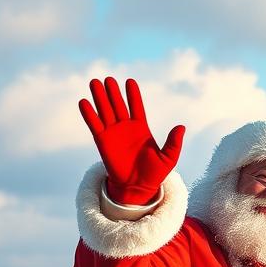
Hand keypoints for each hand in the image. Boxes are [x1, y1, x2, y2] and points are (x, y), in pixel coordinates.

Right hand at [78, 77, 183, 204]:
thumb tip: (181, 127)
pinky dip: (89, 114)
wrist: (138, 187)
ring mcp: (113, 133)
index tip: (130, 81)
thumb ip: (174, 142)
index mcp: (142, 128)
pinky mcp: (102, 141)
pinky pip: (94, 125)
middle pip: (118, 105)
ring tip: (94, 82)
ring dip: (100, 97)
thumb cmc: (155, 173)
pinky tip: (84, 102)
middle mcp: (126, 127)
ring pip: (105, 111)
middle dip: (113, 92)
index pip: (136, 106)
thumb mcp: (169, 158)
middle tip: (108, 79)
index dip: (133, 94)